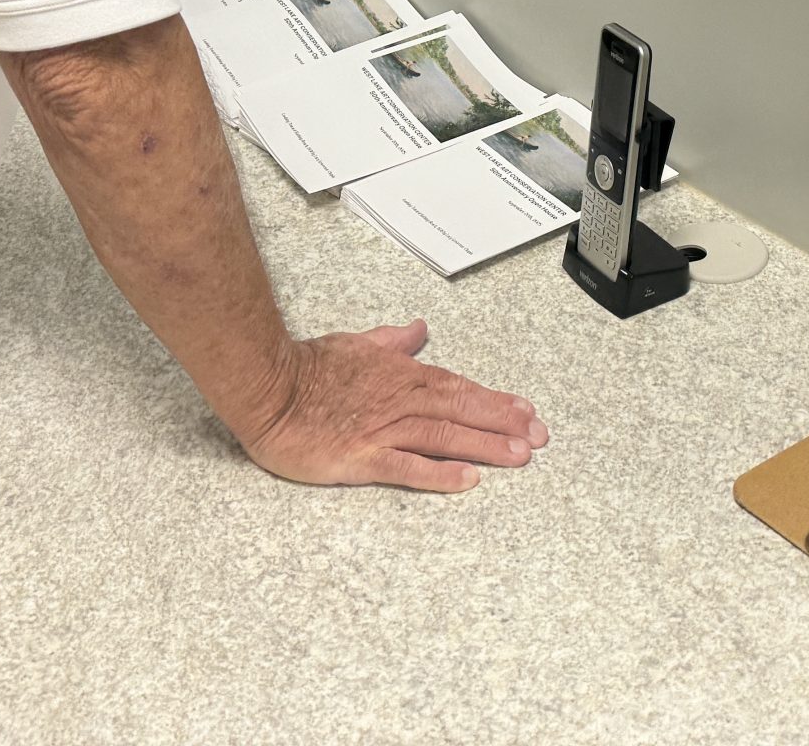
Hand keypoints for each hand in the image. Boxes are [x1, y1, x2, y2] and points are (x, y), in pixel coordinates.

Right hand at [236, 320, 545, 492]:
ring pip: (444, 436)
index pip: (459, 388)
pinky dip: (439, 473)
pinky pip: (407, 466)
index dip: (496, 401)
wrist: (268, 385)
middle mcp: (400, 400)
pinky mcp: (361, 456)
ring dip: (485, 445)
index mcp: (401, 375)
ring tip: (519, 456)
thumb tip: (417, 329)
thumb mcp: (355, 344)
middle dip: (505, 424)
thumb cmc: (307, 367)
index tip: (526, 412)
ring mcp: (382, 429)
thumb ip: (391, 340)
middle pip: (462, 411)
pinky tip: (466, 480)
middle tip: (540, 437)